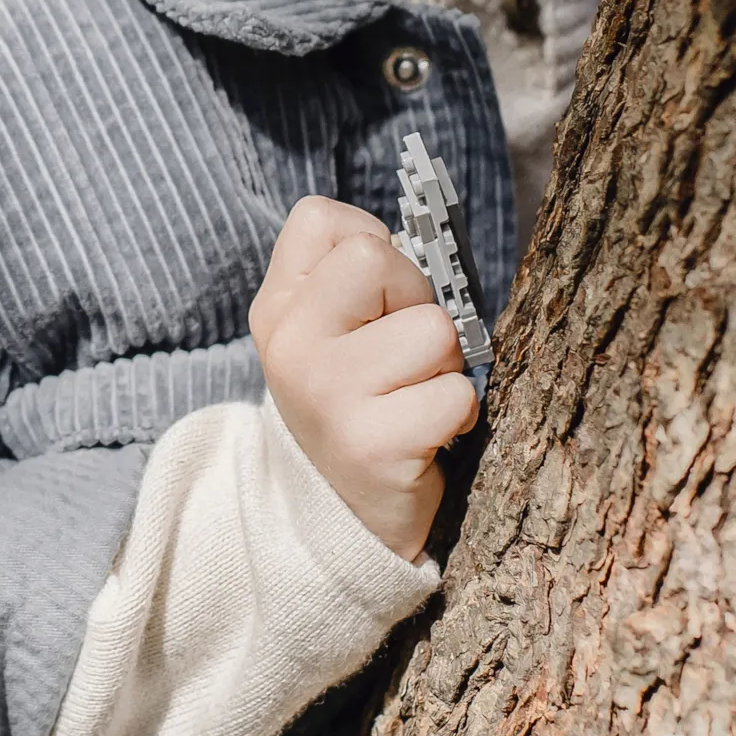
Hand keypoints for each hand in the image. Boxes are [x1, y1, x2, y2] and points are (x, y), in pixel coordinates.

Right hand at [250, 197, 481, 560]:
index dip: (372, 247)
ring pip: (433, 329)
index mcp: (278, 308)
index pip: (322, 218)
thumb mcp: (333, 334)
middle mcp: (291, 344)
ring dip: (445, 365)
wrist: (339, 518)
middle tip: (402, 354)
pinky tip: (425, 435)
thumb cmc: (359, 403)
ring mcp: (326, 393)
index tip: (372, 302)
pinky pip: (455, 394)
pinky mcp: (371, 444)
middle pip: (378, 258)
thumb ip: (358, 277)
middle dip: (415, 300)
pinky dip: (457, 414)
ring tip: (415, 397)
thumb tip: (428, 232)